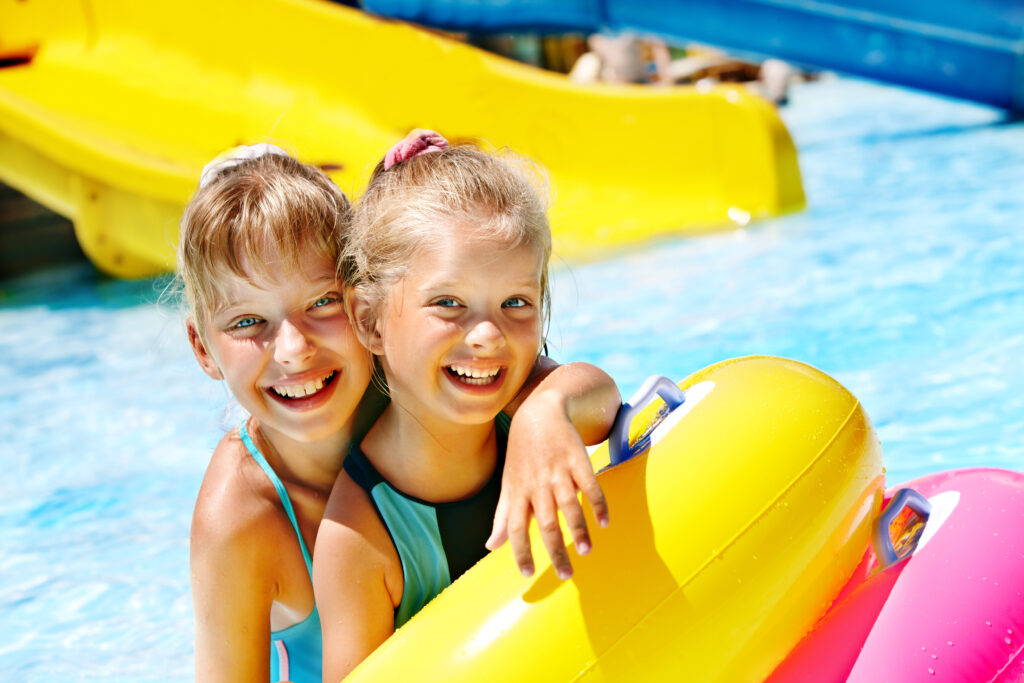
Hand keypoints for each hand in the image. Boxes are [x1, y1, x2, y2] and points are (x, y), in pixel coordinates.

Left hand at [486, 390, 609, 579]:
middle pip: (544, 523)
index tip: (528, 573)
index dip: (520, 550)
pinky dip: (597, 503)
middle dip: (555, 550)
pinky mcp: (577, 459)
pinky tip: (605, 522)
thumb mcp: (509, 483)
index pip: (515, 527)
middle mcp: (537, 484)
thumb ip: (502, 516)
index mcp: (518, 492)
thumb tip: (491, 546)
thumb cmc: (523, 455)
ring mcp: (558, 471)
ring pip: (568, 505)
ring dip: (579, 529)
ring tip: (587, 551)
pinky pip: (589, 484)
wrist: (539, 412)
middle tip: (566, 575)